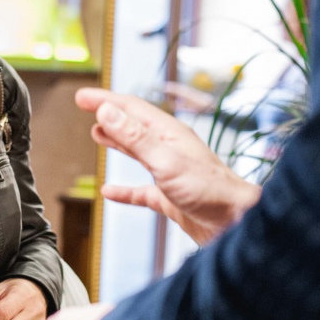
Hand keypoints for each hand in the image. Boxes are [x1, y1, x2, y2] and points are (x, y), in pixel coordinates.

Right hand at [75, 87, 261, 244]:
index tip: (82, 96)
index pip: (131, 108)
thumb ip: (134, 137)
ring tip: (97, 133)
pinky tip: (110, 192)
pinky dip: (124, 190)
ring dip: (116, 141)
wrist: (237, 223)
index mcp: (169, 134)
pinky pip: (141, 191)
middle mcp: (169, 149)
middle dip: (108, 114)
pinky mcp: (171, 198)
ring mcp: (170, 173)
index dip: (105, 100)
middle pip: (133, 125)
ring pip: (137, 152)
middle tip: (86, 106)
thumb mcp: (165, 160)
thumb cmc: (210, 191)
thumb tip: (106, 111)